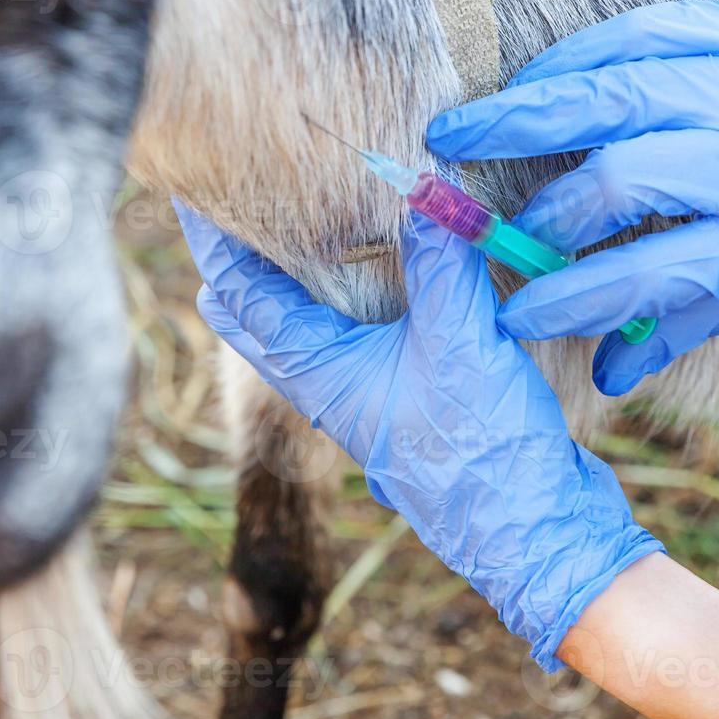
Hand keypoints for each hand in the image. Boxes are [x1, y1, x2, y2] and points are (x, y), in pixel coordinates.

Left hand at [177, 206, 663, 669]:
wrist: (531, 533)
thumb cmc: (483, 450)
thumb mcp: (459, 342)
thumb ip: (439, 262)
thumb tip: (422, 185)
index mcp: (318, 372)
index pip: (241, 294)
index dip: (213, 239)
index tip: (186, 190)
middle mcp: (328, 384)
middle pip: (257, 314)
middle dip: (238, 260)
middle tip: (223, 203)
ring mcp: (365, 394)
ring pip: (305, 325)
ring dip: (290, 277)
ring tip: (284, 228)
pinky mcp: (407, 398)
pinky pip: (355, 334)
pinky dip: (347, 294)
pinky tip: (376, 272)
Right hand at [427, 0, 718, 394]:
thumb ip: (692, 317)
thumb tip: (608, 369)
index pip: (648, 277)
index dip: (569, 301)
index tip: (512, 313)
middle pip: (618, 182)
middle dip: (539, 213)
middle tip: (483, 229)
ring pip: (611, 95)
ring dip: (523, 116)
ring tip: (457, 132)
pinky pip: (633, 35)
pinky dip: (570, 60)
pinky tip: (528, 82)